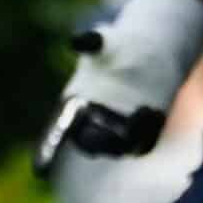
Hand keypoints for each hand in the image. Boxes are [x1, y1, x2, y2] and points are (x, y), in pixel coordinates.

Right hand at [32, 0, 202, 176]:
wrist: (147, 48)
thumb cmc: (116, 44)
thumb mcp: (105, 40)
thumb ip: (92, 42)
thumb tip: (78, 39)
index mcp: (75, 104)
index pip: (60, 130)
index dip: (51, 147)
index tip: (45, 163)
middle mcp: (94, 122)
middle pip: (91, 144)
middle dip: (100, 142)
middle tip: (112, 131)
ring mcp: (119, 130)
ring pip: (121, 147)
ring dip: (131, 136)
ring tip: (145, 110)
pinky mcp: (143, 131)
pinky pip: (145, 142)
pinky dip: (149, 134)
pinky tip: (156, 113)